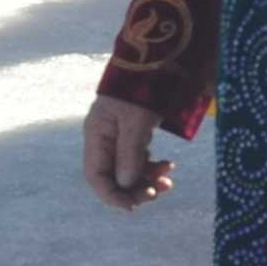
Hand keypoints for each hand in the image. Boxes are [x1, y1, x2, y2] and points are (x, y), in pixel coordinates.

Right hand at [82, 95, 174, 211]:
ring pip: (128, 169)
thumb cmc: (141, 87)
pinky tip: (168, 166)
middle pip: (113, 177)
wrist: (155, 58)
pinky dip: (152, 166)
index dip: (111, 196)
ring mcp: (118, 135)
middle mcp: (104, 138)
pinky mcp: (133, 132)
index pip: (96, 176)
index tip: (133, 206)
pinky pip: (139, 158)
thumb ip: (129, 153)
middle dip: (134, 189)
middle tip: (158, 193)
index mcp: (97, 135)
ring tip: (169, 180)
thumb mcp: (136, 121)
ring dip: (147, 179)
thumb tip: (125, 186)